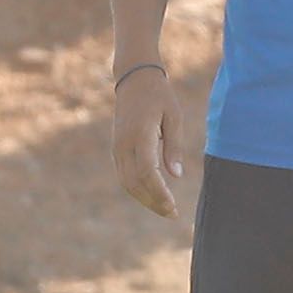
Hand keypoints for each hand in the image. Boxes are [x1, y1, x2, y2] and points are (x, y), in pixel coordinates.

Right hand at [111, 66, 187, 218]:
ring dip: (144, 198)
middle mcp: (124, 143)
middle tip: (172, 213)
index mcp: (140, 134)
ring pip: (126, 182)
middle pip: (134, 182)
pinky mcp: (117, 148)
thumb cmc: (159, 96)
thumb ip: (174, 147)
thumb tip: (176, 176)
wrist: (133, 78)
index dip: (159, 192)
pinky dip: (137, 188)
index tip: (173, 206)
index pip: (146, 171)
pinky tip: (153, 194)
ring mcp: (117, 146)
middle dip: (152, 201)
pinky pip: (124, 175)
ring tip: (164, 208)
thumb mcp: (174, 116)